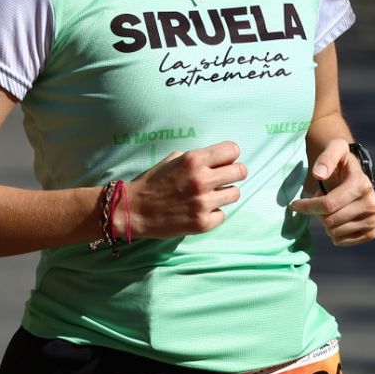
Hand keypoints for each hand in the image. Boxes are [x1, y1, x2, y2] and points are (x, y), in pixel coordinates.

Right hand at [127, 141, 245, 238]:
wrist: (133, 210)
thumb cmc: (152, 183)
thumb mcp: (172, 160)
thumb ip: (197, 158)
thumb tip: (219, 159)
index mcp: (194, 160)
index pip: (232, 150)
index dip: (230, 156)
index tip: (225, 161)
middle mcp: (201, 179)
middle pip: (240, 171)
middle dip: (234, 173)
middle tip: (224, 178)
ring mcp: (203, 203)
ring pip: (235, 194)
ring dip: (225, 194)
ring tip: (210, 196)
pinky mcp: (202, 223)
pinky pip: (222, 215)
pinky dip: (213, 213)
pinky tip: (200, 211)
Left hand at [289, 139, 374, 245]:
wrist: (354, 174)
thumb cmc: (341, 161)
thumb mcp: (334, 149)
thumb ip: (326, 158)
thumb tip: (318, 174)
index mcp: (362, 185)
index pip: (328, 205)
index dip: (307, 206)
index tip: (295, 204)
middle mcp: (372, 203)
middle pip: (330, 221)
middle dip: (317, 213)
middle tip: (321, 199)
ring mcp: (373, 219)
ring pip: (335, 233)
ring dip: (325, 222)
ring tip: (331, 207)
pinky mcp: (371, 231)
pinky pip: (343, 241)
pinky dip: (333, 233)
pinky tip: (336, 219)